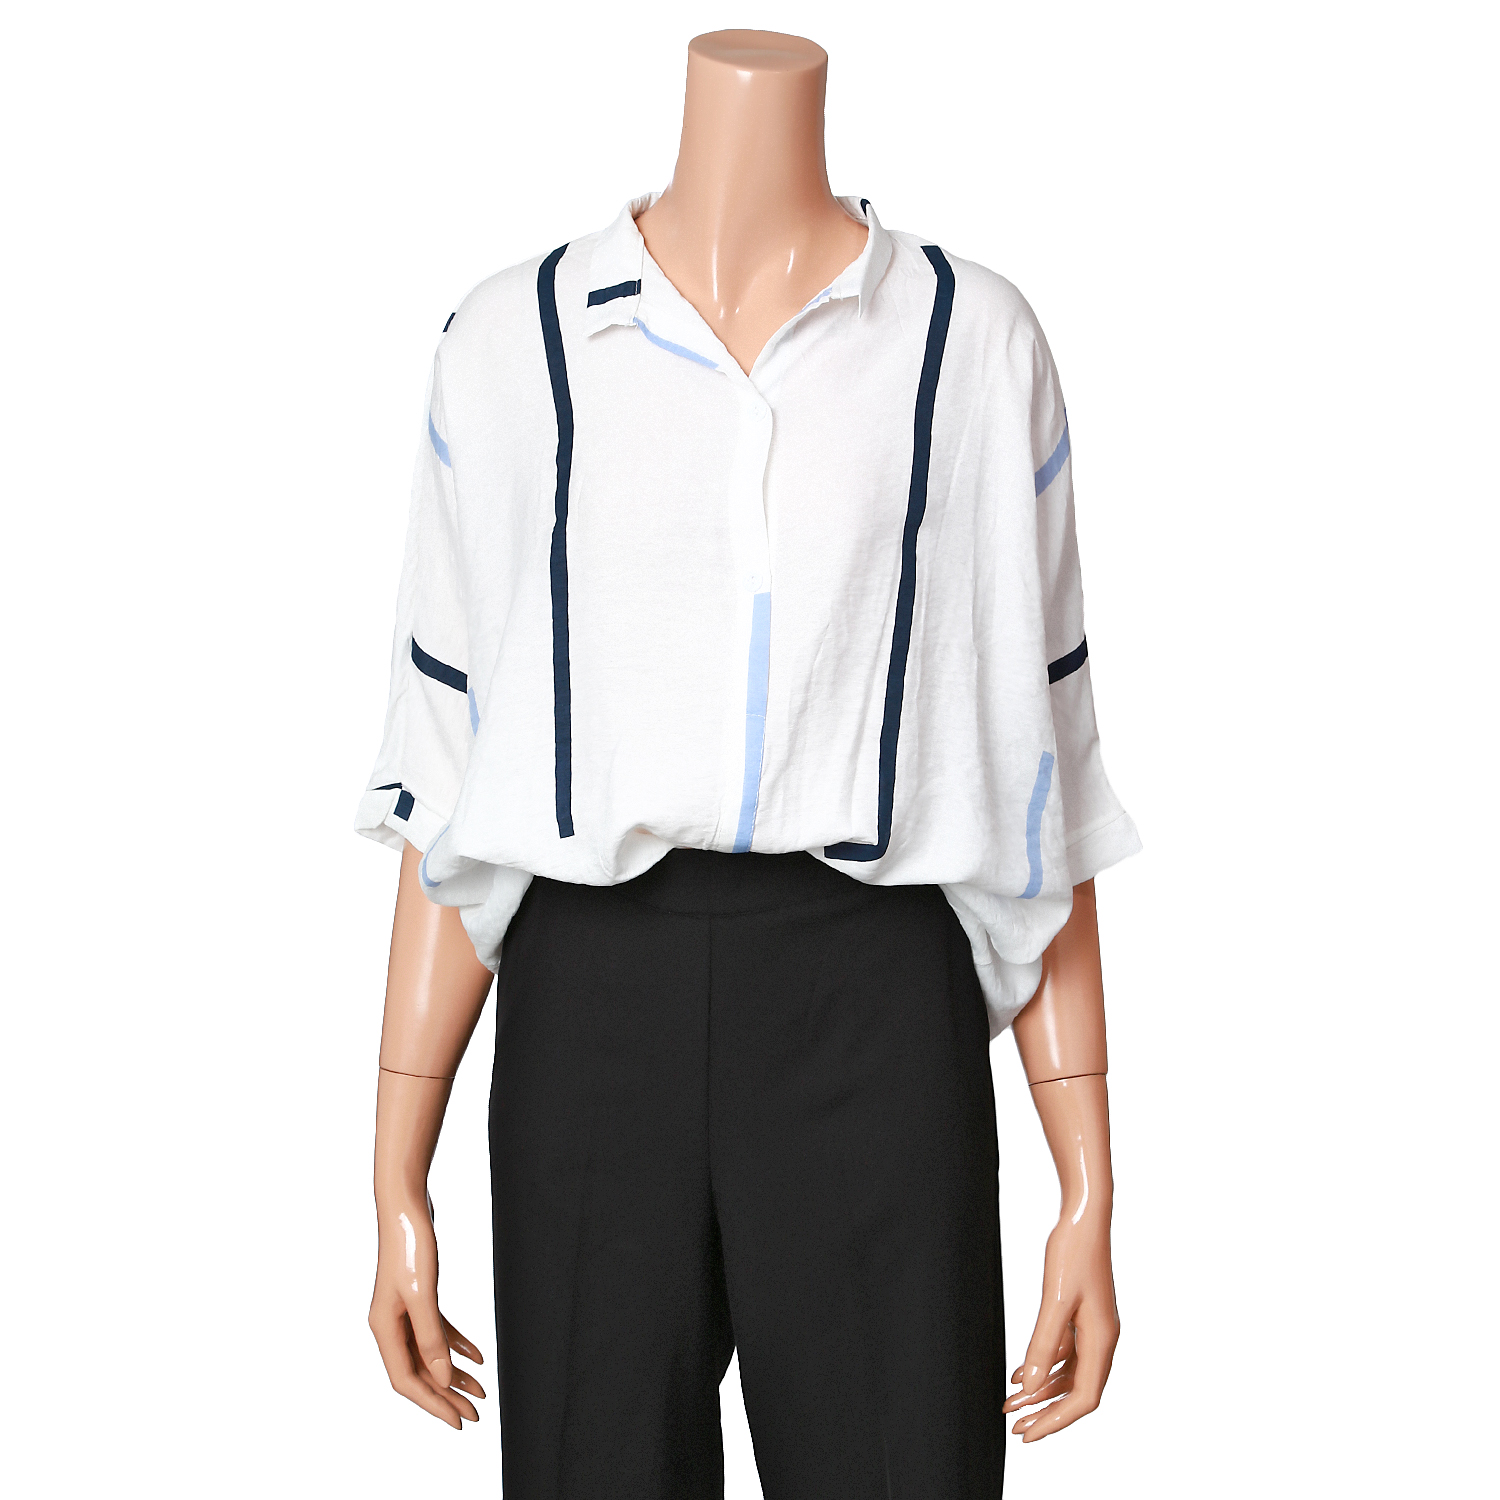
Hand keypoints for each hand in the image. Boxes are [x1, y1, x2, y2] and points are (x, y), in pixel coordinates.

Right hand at [369, 1191, 485, 1428]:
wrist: (407, 1203)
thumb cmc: (410, 1245)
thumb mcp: (423, 1294)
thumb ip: (431, 1338)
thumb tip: (443, 1379)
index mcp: (384, 1329)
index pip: (407, 1381)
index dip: (433, 1405)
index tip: (459, 1422)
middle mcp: (390, 1324)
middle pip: (419, 1372)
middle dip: (447, 1396)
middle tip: (476, 1415)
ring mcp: (403, 1310)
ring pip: (429, 1354)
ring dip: (454, 1374)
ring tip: (481, 1390)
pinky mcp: (418, 1296)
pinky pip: (437, 1331)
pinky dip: (457, 1344)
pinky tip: (478, 1356)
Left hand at [1002, 1209, 1118, 1440]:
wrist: (1084, 1216)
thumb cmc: (1073, 1252)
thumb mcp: (1054, 1300)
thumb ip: (1042, 1344)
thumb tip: (1029, 1387)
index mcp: (1102, 1340)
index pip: (1083, 1398)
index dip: (1056, 1421)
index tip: (1028, 1435)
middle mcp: (1102, 1339)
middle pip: (1077, 1392)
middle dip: (1046, 1412)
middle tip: (1015, 1428)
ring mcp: (1093, 1328)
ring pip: (1069, 1374)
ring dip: (1040, 1391)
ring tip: (1010, 1404)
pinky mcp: (1082, 1316)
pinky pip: (1064, 1353)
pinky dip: (1043, 1366)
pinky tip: (1019, 1374)